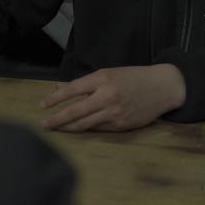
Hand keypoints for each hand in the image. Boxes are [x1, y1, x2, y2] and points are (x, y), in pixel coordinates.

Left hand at [40, 64, 185, 131]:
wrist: (161, 87)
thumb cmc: (132, 77)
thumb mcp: (108, 74)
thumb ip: (84, 83)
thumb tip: (59, 87)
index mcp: (103, 78)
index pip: (73, 89)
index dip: (55, 98)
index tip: (42, 105)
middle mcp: (108, 96)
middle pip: (76, 111)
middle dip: (57, 119)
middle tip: (43, 124)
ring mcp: (115, 112)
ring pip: (85, 124)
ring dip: (68, 128)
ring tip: (55, 129)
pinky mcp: (122, 125)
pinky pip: (98, 129)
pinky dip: (86, 129)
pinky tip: (76, 130)